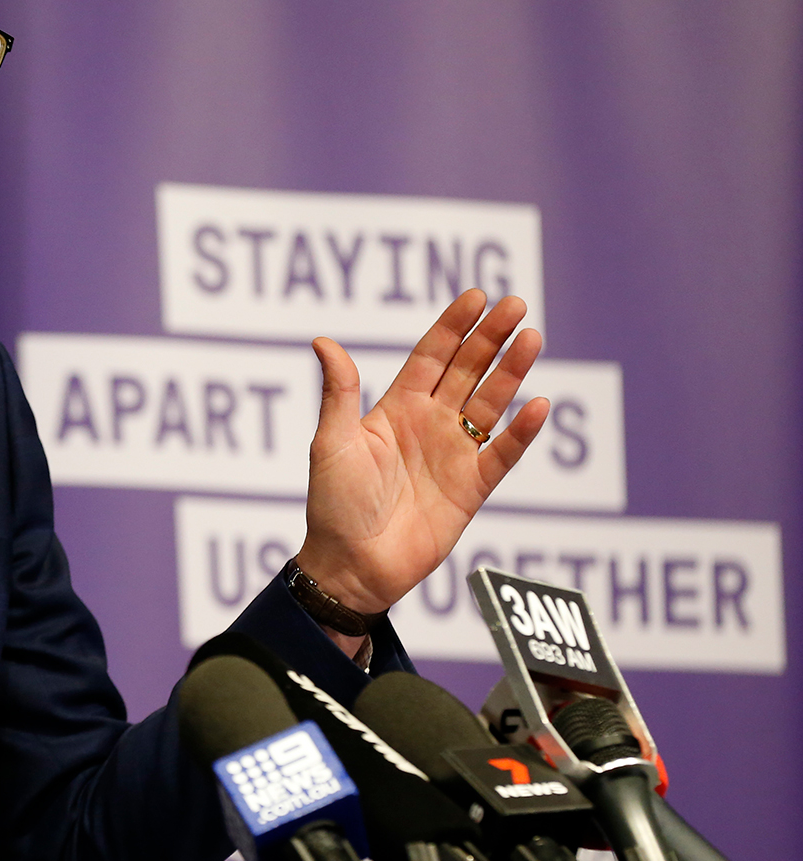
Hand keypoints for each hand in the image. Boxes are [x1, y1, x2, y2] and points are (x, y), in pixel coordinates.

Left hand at [298, 290, 548, 617]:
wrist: (351, 565)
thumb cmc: (333, 504)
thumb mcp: (332, 442)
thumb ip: (339, 392)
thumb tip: (323, 341)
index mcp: (396, 409)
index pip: (431, 356)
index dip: (454, 327)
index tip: (476, 296)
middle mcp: (430, 425)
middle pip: (468, 372)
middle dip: (491, 338)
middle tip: (516, 305)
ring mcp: (454, 455)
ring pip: (491, 404)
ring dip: (511, 373)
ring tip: (532, 340)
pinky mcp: (471, 489)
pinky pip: (502, 455)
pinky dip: (522, 433)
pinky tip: (538, 405)